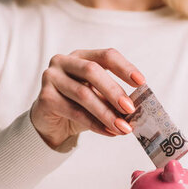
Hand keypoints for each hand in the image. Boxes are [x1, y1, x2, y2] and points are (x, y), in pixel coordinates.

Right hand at [30, 48, 145, 148]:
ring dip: (106, 113)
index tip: (142, 82)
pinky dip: (95, 124)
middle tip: (130, 109)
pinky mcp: (45, 97)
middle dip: (114, 91)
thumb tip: (136, 107)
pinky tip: (109, 132)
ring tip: (123, 128)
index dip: (125, 67)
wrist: (52, 123)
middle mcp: (64, 61)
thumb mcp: (99, 97)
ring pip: (83, 94)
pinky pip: (75, 112)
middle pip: (93, 71)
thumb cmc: (79, 106)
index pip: (106, 55)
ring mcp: (51, 77)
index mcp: (82, 56)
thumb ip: (113, 97)